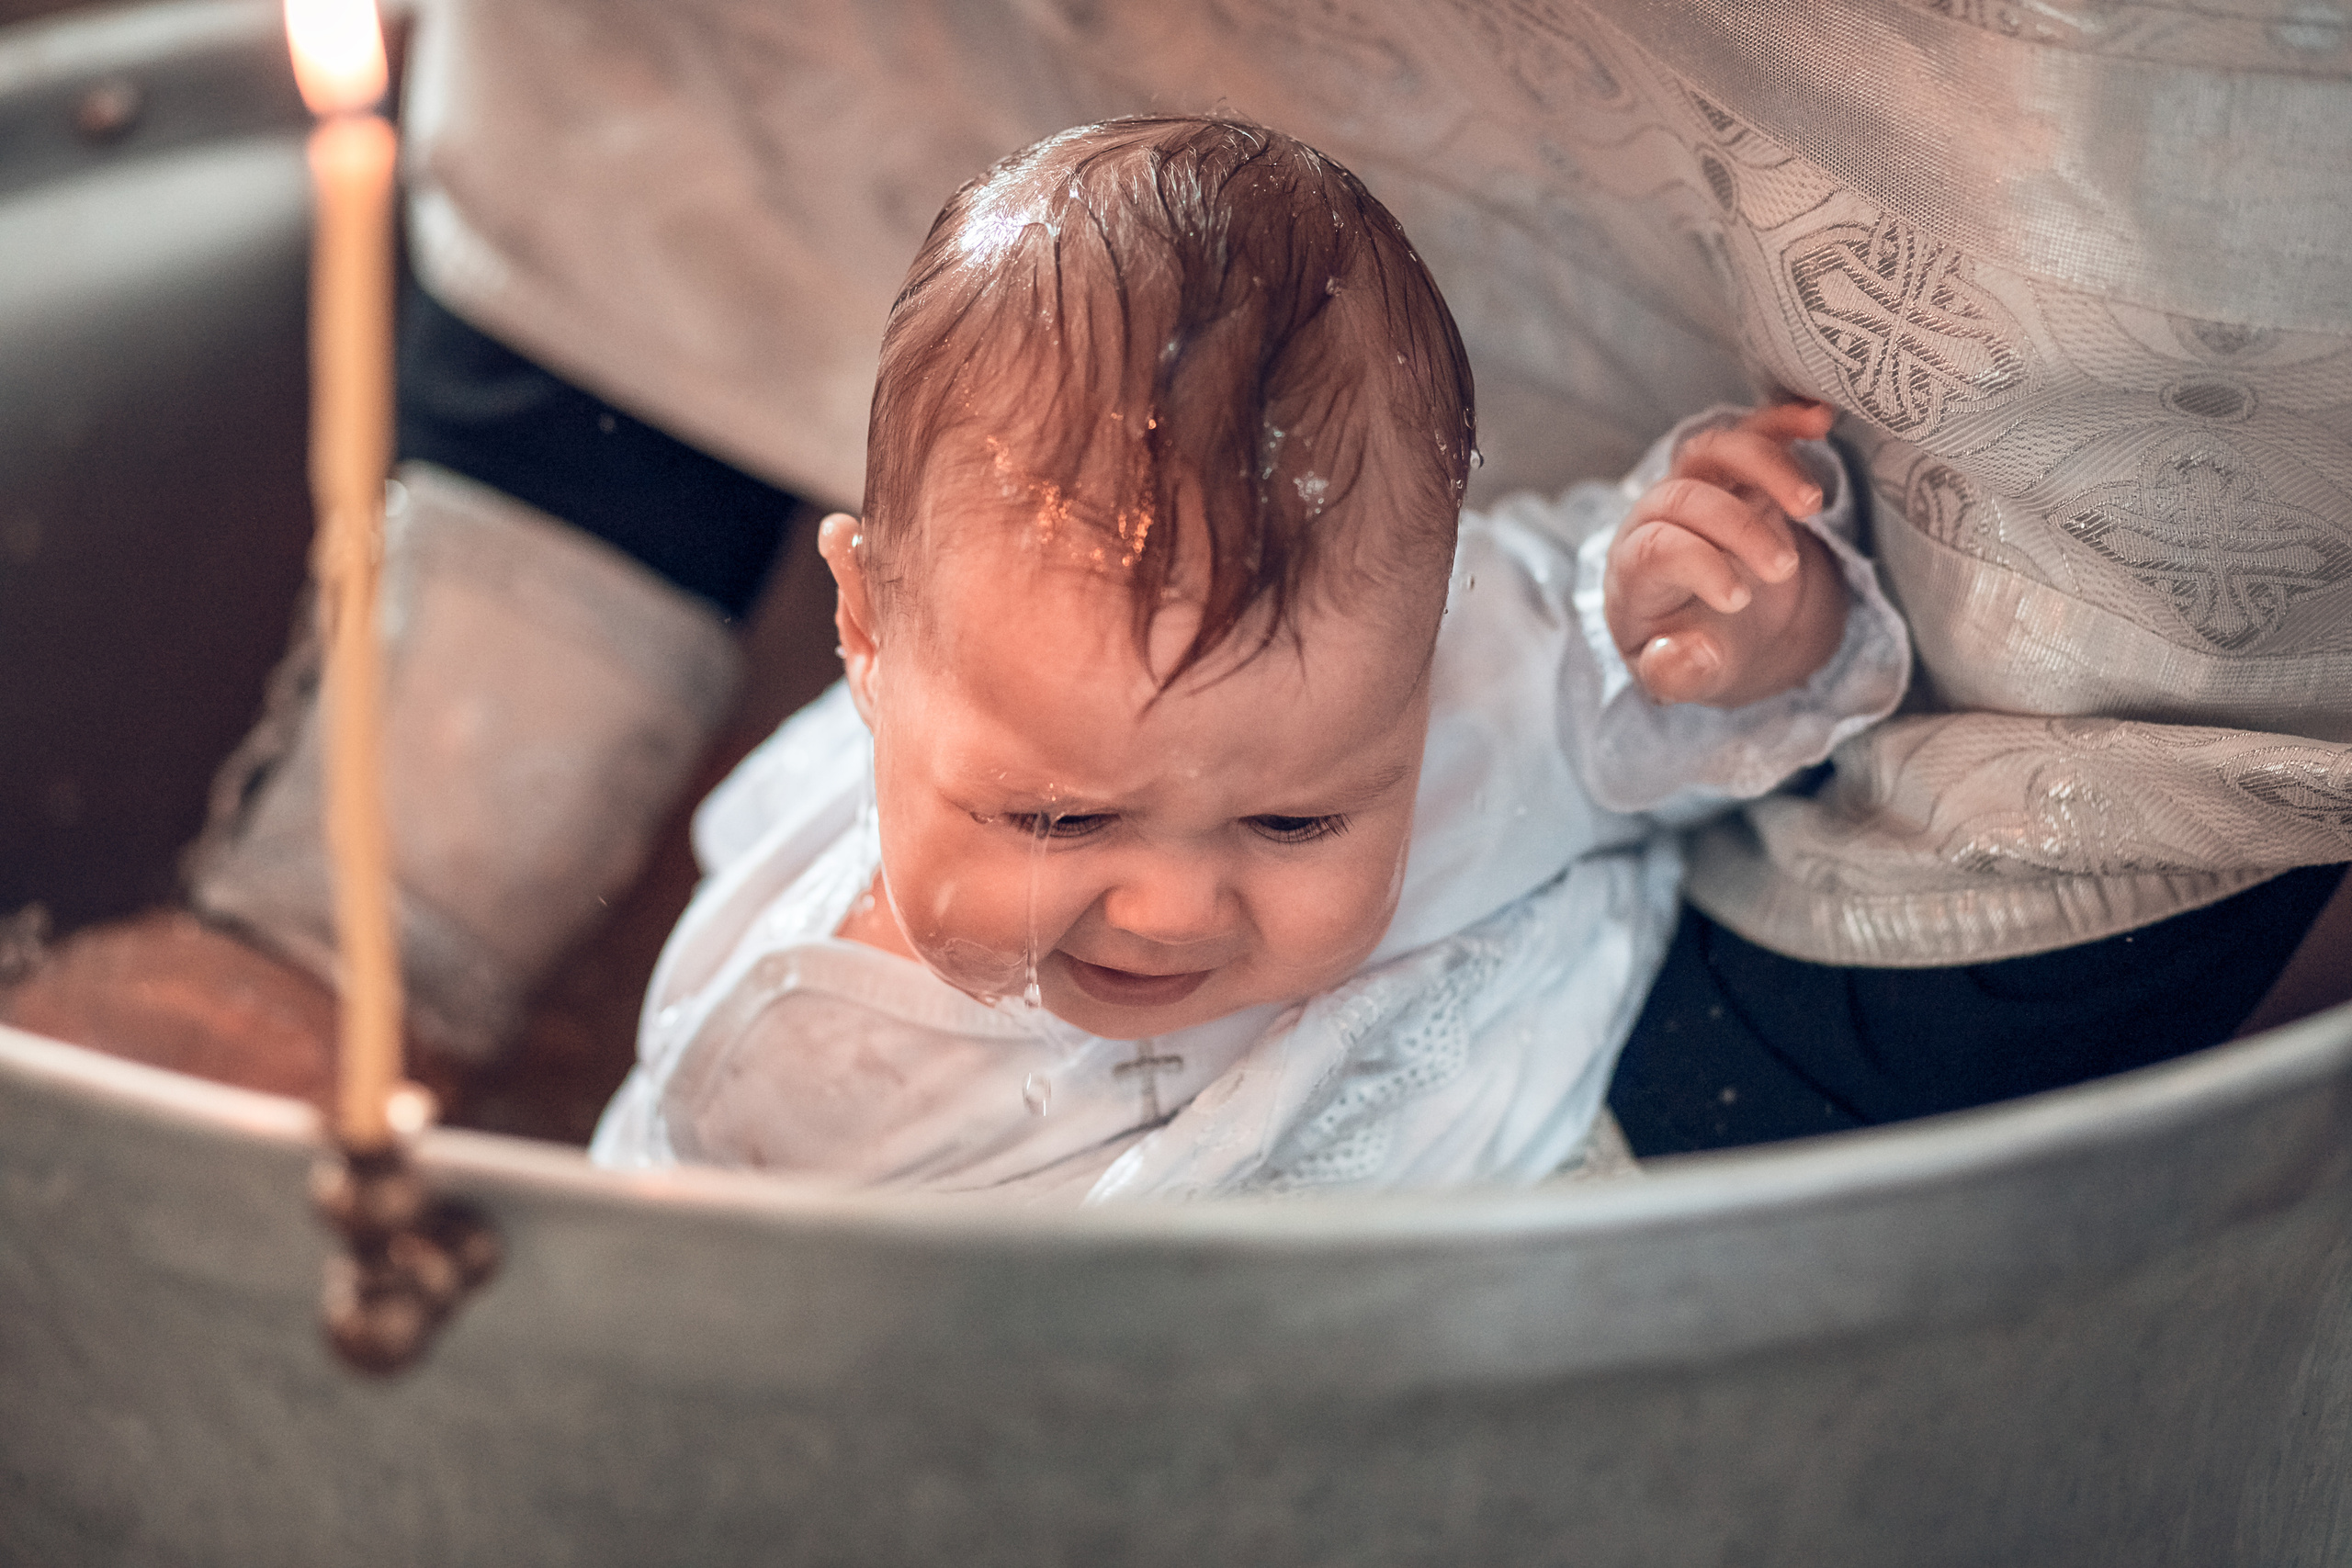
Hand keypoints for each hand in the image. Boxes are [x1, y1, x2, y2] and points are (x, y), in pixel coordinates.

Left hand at [1604, 400, 1849, 707]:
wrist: (1719, 625)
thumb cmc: (1696, 649)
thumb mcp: (1683, 674)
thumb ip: (1676, 673)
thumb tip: (1680, 656)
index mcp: (1634, 574)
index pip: (1653, 549)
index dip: (1696, 563)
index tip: (1739, 599)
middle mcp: (1654, 520)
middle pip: (1685, 496)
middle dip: (1738, 527)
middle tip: (1780, 569)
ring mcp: (1694, 488)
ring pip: (1715, 450)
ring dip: (1766, 466)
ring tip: (1812, 504)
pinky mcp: (1734, 472)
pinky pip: (1751, 431)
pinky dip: (1783, 420)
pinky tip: (1820, 419)